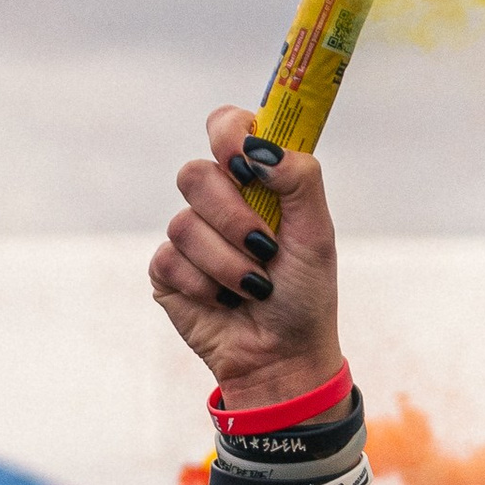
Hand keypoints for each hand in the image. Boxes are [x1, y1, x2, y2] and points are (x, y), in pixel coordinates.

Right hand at [155, 104, 345, 405]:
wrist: (284, 357)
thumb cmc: (305, 295)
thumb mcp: (317, 235)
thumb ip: (300, 180)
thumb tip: (262, 147)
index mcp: (253, 183)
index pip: (226, 127)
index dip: (228, 133)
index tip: (244, 160)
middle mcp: (217, 202)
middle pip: (195, 174)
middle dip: (233, 217)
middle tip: (264, 248)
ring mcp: (189, 237)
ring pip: (184, 223)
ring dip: (228, 263)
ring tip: (254, 288)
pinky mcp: (167, 272)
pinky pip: (171, 260)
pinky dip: (206, 285)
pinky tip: (225, 302)